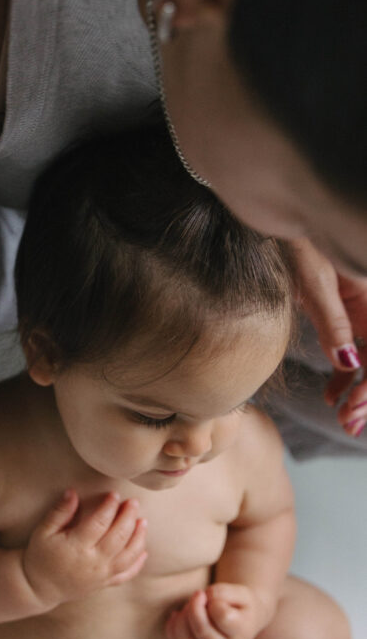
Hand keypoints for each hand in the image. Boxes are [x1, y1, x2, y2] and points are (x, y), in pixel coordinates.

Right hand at [23, 489, 147, 608]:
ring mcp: (101, 575)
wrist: (39, 587)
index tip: (114, 494)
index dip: (109, 507)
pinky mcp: (105, 583)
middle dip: (128, 517)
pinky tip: (144, 550)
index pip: (99, 523)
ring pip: (128, 556)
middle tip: (133, 502)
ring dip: (139, 538)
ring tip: (143, 521)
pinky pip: (126, 575)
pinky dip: (138, 563)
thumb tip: (72, 492)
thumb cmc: (40, 556)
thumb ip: (59, 512)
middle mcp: (93, 562)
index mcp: (76, 547)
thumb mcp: (43, 531)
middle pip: (118, 537)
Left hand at [165, 583, 267, 638]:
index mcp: (241, 630)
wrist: (245, 619)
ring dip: (183, 617)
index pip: (222, 617)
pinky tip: (178, 614)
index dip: (215, 601)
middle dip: (194, 608)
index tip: (215, 594)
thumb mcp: (242, 592)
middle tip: (199, 594)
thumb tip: (204, 598)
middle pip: (202, 631)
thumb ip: (224, 593)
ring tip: (190, 605)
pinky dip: (172, 626)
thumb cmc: (242, 603)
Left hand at [292, 239, 366, 435]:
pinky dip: (345, 375)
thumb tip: (348, 363)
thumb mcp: (315, 279)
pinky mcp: (346, 312)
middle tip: (349, 424)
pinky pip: (355, 349)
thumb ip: (333, 321)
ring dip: (360, 391)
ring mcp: (363, 309)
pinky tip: (331, 396)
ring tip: (342, 418)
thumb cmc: (298, 238)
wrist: (280, 214)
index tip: (355, 410)